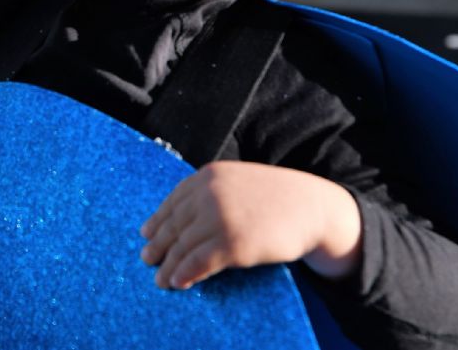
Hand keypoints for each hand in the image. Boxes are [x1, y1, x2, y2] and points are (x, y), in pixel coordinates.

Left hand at [139, 161, 361, 289]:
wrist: (311, 207)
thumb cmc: (276, 197)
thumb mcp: (238, 182)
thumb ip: (212, 191)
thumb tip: (185, 215)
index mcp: (209, 176)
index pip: (174, 201)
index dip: (157, 219)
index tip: (146, 232)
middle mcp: (210, 194)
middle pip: (174, 224)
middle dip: (158, 243)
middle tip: (146, 258)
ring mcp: (221, 219)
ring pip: (183, 246)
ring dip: (168, 265)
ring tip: (160, 278)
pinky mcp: (233, 244)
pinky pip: (199, 262)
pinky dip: (184, 274)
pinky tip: (177, 283)